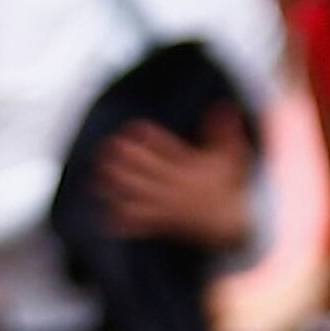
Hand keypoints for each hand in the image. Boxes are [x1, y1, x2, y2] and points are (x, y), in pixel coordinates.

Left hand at [95, 112, 256, 247]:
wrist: (231, 224)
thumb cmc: (228, 186)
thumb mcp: (230, 156)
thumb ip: (224, 131)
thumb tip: (224, 105)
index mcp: (187, 165)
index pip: (165, 146)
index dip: (147, 136)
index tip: (134, 129)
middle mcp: (174, 184)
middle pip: (144, 167)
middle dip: (125, 157)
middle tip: (107, 148)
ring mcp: (168, 204)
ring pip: (137, 193)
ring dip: (117, 185)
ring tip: (98, 179)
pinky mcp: (164, 222)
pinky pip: (141, 222)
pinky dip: (124, 221)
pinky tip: (108, 218)